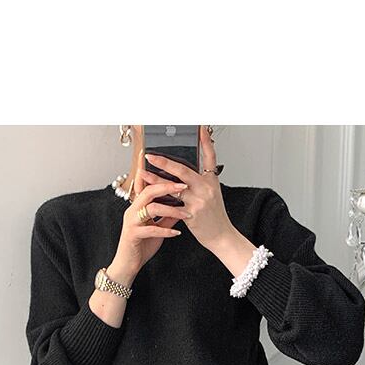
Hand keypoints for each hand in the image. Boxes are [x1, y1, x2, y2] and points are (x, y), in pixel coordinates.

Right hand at [108, 168, 187, 283]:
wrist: (128, 264)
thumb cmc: (142, 245)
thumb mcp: (158, 228)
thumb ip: (167, 218)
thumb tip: (182, 208)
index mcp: (138, 206)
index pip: (148, 186)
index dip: (160, 178)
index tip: (177, 173)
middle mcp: (133, 210)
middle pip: (149, 191)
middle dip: (167, 187)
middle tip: (184, 187)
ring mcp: (132, 222)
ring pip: (151, 208)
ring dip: (171, 210)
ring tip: (186, 214)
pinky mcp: (132, 234)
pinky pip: (150, 229)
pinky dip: (165, 231)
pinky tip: (176, 233)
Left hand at [144, 126, 233, 254]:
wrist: (221, 236)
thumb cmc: (215, 216)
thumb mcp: (211, 195)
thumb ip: (199, 183)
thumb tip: (181, 174)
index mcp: (212, 181)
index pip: (210, 157)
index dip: (205, 142)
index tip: (200, 128)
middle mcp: (206, 188)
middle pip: (183, 170)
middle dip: (165, 162)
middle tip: (151, 155)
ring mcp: (199, 200)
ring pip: (173, 187)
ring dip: (156, 179)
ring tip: (143, 173)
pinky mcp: (191, 214)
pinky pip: (171, 204)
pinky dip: (159, 199)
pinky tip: (149, 195)